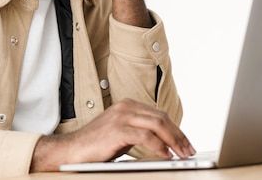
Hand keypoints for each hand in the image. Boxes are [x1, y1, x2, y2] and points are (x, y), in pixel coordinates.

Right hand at [30, 98, 195, 171]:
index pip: (159, 114)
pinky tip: (165, 155)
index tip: (185, 143)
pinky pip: (145, 136)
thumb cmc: (96, 145)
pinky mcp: (117, 129)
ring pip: (157, 125)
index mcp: (128, 105)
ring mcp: (121, 116)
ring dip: (173, 141)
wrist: (72, 150)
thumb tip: (164, 142)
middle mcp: (126, 107)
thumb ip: (140, 132)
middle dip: (178, 135)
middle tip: (189, 150)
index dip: (175, 129)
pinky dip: (159, 146)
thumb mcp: (122, 134)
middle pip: (161, 118)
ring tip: (181, 154)